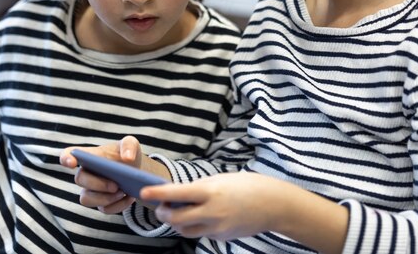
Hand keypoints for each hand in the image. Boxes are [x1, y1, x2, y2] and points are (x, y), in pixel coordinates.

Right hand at [59, 136, 142, 213]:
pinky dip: (118, 205)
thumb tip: (127, 158)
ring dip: (105, 198)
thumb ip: (129, 145)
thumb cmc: (129, 155)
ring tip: (123, 192)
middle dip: (97, 184)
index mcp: (90, 156)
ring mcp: (92, 190)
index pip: (68, 154)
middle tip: (115, 185)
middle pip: (79, 179)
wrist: (139, 172)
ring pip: (86, 199)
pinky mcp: (102, 204)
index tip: (71, 162)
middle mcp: (87, 173)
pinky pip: (104, 209)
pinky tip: (129, 197)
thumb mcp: (132, 144)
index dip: (66, 158)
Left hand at [141, 172, 284, 240]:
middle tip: (160, 207)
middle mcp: (212, 211)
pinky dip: (196, 226)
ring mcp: (217, 228)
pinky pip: (202, 233)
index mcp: (211, 191)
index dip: (158, 193)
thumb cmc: (249, 186)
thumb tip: (180, 194)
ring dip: (177, 222)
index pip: (177, 193)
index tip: (143, 192)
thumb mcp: (222, 179)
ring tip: (177, 212)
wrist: (274, 205)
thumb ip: (200, 187)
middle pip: (176, 219)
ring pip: (185, 230)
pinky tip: (202, 216)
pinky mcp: (222, 237)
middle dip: (163, 214)